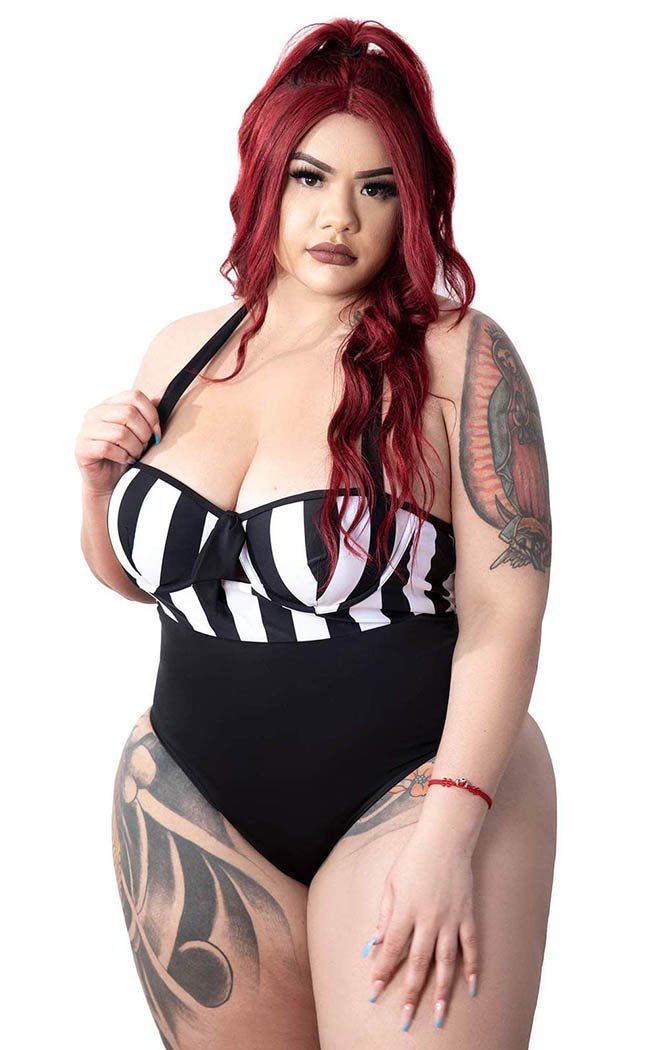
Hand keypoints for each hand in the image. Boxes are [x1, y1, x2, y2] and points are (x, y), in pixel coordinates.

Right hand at [74, 388, 162, 497]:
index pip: (135, 396)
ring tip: (134, 455)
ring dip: (134, 447)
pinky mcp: (82, 449)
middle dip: (143, 434)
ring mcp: (86, 430)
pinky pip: (107, 448)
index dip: (151, 414)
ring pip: (120, 432)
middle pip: (129, 413)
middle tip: (144, 447)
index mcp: (110, 404)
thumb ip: (149, 410)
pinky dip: (122, 456)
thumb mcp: (141, 430)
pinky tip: (125, 460)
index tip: (157, 433)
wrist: (110, 481)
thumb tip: (167, 388)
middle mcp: (95, 413)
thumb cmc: (126, 453)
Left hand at [361, 827, 478, 1031]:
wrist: (445, 839)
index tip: (375, 993)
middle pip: (418, 962)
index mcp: (405, 909)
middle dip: (411, 993)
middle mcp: (428, 918)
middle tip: (406, 1019)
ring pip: (446, 962)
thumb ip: (384, 914)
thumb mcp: (391, 883)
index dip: (383, 971)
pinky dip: (472, 968)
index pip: (393, 948)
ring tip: (439, 1016)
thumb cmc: (413, 859)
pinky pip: (471, 946)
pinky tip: (471, 988)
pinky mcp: (467, 915)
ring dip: (442, 991)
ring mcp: (450, 918)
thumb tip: (375, 943)